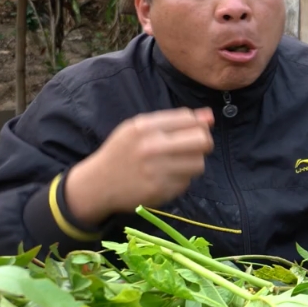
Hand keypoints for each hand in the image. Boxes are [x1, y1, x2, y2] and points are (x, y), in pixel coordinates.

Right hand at [67, 108, 214, 225]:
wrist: (97, 184)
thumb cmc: (123, 151)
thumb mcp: (141, 128)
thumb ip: (176, 120)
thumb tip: (210, 116)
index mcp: (145, 126)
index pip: (190, 120)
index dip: (198, 126)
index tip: (191, 132)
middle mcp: (151, 147)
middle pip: (203, 140)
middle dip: (203, 143)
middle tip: (193, 148)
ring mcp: (156, 170)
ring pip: (199, 163)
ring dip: (193, 163)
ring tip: (177, 164)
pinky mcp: (160, 190)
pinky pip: (187, 181)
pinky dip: (182, 179)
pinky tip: (166, 178)